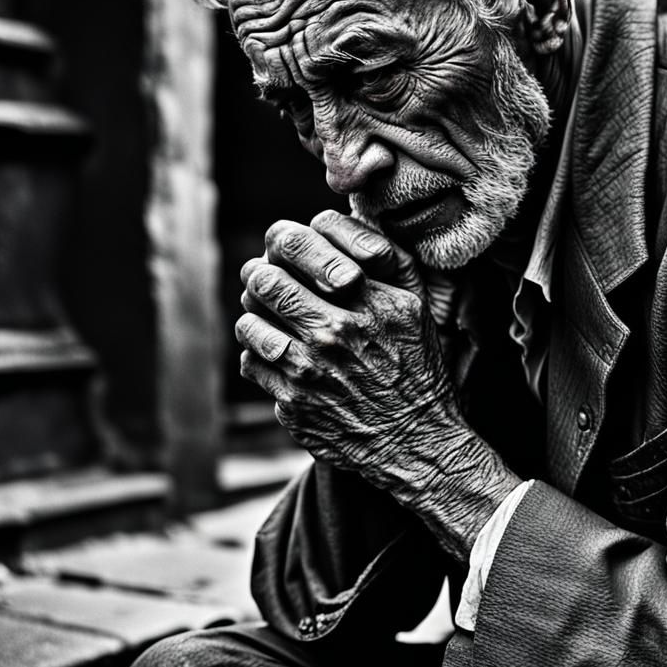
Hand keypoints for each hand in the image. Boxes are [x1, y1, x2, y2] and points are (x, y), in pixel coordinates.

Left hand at [236, 211, 519, 560]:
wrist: (417, 440)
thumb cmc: (417, 365)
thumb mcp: (416, 304)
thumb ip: (383, 258)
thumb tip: (334, 225)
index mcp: (366, 302)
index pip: (295, 250)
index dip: (282, 244)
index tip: (282, 250)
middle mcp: (335, 334)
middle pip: (264, 282)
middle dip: (260, 276)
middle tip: (265, 279)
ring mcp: (309, 373)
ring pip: (249, 323)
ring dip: (255, 316)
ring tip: (268, 318)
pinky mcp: (292, 405)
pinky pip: (252, 364)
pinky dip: (258, 355)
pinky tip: (278, 355)